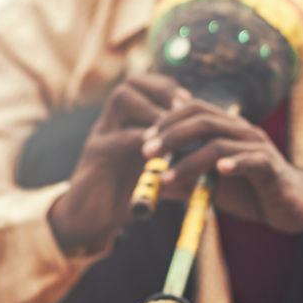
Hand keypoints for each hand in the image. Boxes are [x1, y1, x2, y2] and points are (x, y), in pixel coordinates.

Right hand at [49, 74, 190, 253]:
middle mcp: (112, 122)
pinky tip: (161, 151)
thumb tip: (212, 161)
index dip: (168, 89)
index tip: (190, 102)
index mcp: (125, 123)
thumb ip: (175, 162)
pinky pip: (117, 137)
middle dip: (162, 91)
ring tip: (172, 126)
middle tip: (184, 109)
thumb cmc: (125, 195)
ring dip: (152, 109)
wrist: (90, 220)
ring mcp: (101, 135)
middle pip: (132, 83)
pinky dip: (142, 140)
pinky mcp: (96, 155)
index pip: (144, 85)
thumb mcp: (153, 173)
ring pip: (122, 98)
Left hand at [142, 99, 302, 231]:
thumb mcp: (212, 185)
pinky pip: (252, 161)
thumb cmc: (252, 192)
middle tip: (146, 153)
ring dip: (189, 159)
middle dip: (170, 135)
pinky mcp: (271, 168)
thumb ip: (186, 180)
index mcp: (227, 128)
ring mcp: (258, 147)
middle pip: (202, 119)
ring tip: (166, 176)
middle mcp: (242, 131)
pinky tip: (219, 171)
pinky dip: (234, 164)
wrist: (293, 205)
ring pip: (220, 143)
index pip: (193, 109)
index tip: (143, 140)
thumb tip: (151, 185)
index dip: (166, 121)